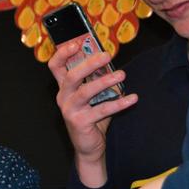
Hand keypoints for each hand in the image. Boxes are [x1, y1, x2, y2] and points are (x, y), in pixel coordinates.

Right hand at [48, 40, 136, 185]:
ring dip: (105, 81)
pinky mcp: (80, 122)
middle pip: (72, 75)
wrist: (89, 146)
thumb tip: (109, 58)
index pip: (55, 66)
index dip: (63, 53)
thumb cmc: (91, 117)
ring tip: (122, 75)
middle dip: (89, 63)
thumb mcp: (92, 96)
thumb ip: (96, 79)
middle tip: (107, 55)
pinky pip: (101, 110)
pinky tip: (132, 98)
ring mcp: (70, 110)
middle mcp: (63, 97)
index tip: (77, 42)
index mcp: (64, 88)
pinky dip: (119, 103)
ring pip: (86, 91)